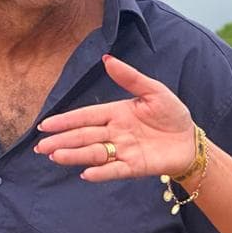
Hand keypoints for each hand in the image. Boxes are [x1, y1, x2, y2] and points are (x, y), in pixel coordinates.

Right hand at [35, 54, 196, 181]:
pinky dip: (101, 172)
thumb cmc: (172, 114)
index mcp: (115, 113)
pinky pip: (114, 170)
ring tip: (55, 156)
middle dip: (62, 141)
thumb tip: (106, 59)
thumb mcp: (153, 90)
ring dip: (75, 155)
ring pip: (94, 153)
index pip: (85, 116)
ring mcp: (123, 151)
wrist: (190, 140)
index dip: (65, 121)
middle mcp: (115, 133)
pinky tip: (86, 173)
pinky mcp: (134, 167)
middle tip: (40, 147)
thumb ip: (130, 77)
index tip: (44, 126)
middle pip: (84, 136)